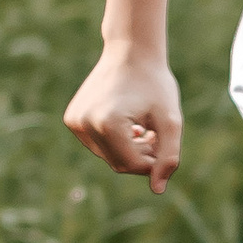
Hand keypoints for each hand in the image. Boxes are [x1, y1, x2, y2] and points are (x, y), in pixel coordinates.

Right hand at [63, 45, 184, 192]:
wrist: (130, 52)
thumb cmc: (155, 84)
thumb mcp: (170, 121)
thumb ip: (168, 156)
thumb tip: (158, 190)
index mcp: (108, 123)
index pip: (133, 165)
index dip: (153, 161)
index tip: (162, 142)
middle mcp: (84, 123)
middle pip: (118, 163)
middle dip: (140, 156)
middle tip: (154, 135)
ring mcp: (75, 122)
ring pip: (108, 156)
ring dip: (129, 150)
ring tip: (143, 129)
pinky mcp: (72, 119)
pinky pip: (98, 145)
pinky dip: (115, 141)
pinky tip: (128, 124)